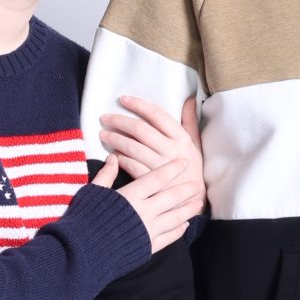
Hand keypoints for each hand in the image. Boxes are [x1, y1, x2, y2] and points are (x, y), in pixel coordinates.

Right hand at [93, 153, 201, 254]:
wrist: (82, 253)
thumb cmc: (84, 220)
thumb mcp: (92, 193)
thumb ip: (106, 175)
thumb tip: (113, 158)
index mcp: (131, 196)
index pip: (157, 178)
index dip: (172, 169)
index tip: (184, 163)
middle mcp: (145, 212)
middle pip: (172, 197)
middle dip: (186, 190)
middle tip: (198, 184)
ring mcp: (149, 231)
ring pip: (176, 217)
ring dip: (188, 210)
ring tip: (197, 204)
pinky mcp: (148, 247)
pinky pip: (169, 237)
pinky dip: (178, 230)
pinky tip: (184, 225)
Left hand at [99, 95, 206, 210]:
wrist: (193, 200)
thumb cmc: (192, 168)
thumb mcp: (195, 143)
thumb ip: (190, 121)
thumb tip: (190, 99)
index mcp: (181, 138)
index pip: (157, 115)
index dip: (139, 105)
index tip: (123, 99)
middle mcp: (171, 151)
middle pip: (140, 130)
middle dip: (119, 121)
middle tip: (105, 118)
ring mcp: (160, 167)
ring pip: (132, 147)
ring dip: (115, 139)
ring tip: (104, 135)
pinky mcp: (151, 182)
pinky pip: (131, 166)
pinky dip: (119, 159)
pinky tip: (113, 155)